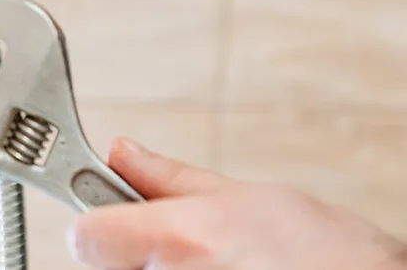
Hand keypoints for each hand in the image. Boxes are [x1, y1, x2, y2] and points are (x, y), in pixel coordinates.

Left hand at [70, 138, 406, 269]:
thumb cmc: (325, 254)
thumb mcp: (244, 196)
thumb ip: (170, 179)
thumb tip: (120, 152)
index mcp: (179, 241)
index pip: (85, 237)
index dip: (97, 224)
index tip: (112, 217)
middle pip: (108, 265)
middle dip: (137, 252)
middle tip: (190, 248)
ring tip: (222, 268)